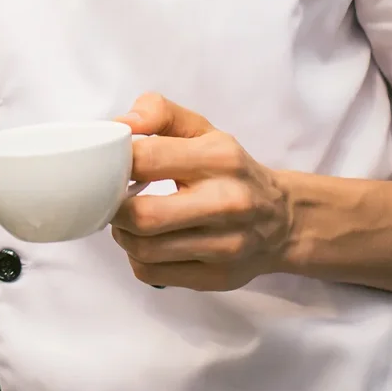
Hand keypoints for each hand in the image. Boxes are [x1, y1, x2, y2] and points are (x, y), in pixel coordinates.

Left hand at [110, 93, 292, 290]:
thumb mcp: (202, 129)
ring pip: (143, 249)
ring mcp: (223, 246)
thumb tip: (119, 125)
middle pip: (142, 216)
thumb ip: (159, 113)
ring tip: (129, 218)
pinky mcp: (215, 277)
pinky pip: (152, 273)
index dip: (115, 161)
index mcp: (218, 157)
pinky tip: (147, 241)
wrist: (282, 219)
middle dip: (114, 207)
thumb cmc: (231, 169)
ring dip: (123, 233)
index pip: (147, 158)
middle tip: (113, 197)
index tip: (109, 163)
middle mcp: (225, 202)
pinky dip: (137, 257)